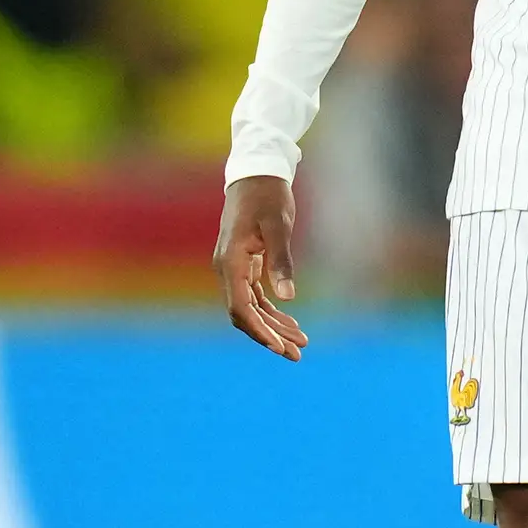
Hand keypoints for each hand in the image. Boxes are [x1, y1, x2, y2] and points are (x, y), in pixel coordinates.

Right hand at [215, 174, 305, 358]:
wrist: (256, 172)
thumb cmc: (268, 196)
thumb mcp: (278, 226)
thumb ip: (281, 261)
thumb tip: (288, 297)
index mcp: (230, 262)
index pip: (240, 308)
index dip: (259, 330)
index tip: (280, 347)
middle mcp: (226, 269)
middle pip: (244, 314)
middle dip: (270, 336)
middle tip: (298, 354)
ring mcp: (233, 268)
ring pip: (250, 308)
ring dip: (273, 326)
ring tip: (301, 343)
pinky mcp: (243, 265)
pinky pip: (254, 296)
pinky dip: (271, 311)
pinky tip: (291, 322)